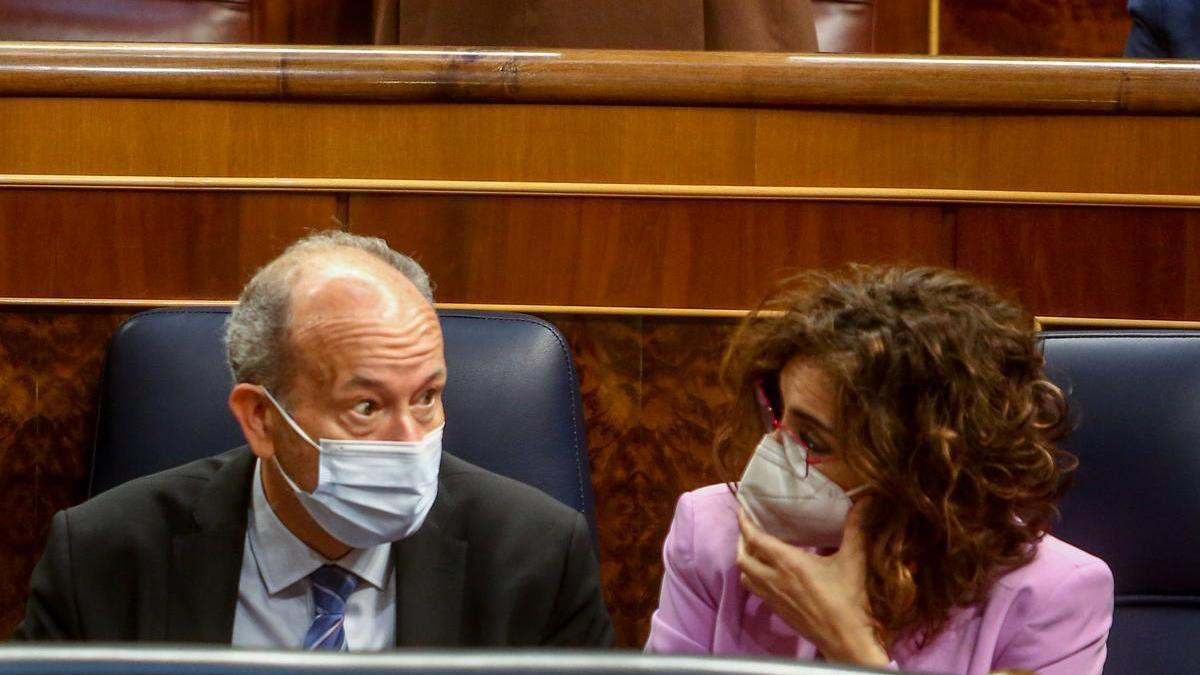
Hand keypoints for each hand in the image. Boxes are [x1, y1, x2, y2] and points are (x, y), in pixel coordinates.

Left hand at [736, 501, 888, 666]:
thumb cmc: (850, 600)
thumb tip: (865, 500)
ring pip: (746, 575)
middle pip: (743, 557)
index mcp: (789, 564)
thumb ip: (856, 529)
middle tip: (749, 527)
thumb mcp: (855, 561)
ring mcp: (774, 597)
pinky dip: (753, 576)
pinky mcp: (778, 611)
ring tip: (754, 548)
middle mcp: (774, 579)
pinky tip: (767, 573)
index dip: (745, 522)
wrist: (846, 641)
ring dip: (745, 559)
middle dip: (741, 540)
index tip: (742, 508)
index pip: (755, 539)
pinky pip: (755, 590)